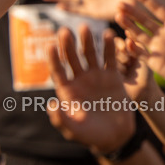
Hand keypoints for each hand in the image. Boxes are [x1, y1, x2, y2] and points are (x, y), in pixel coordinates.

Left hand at [46, 25, 134, 155]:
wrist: (115, 137)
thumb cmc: (90, 135)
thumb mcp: (74, 130)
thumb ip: (61, 119)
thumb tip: (51, 104)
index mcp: (67, 90)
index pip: (58, 71)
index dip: (53, 60)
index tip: (50, 46)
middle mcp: (80, 79)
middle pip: (72, 58)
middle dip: (68, 45)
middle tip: (65, 31)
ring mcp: (96, 76)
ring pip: (89, 55)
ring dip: (87, 41)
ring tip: (85, 28)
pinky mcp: (113, 77)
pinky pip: (110, 59)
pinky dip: (108, 47)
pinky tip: (107, 34)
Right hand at [116, 0, 164, 96]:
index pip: (157, 9)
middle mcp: (163, 34)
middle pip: (144, 21)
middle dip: (132, 12)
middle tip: (119, 4)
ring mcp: (158, 48)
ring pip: (139, 34)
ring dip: (129, 26)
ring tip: (118, 16)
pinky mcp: (154, 61)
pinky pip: (140, 53)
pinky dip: (133, 47)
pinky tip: (126, 40)